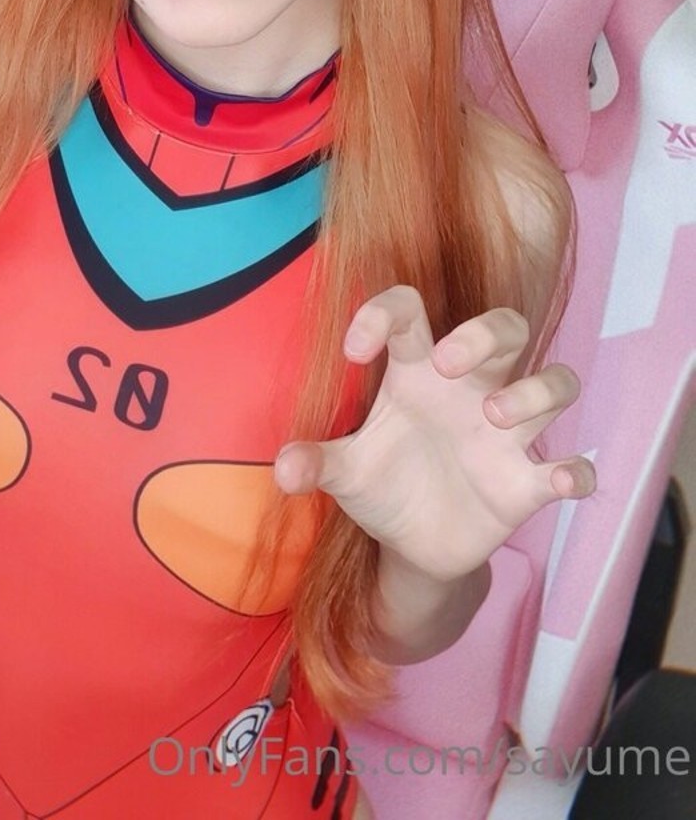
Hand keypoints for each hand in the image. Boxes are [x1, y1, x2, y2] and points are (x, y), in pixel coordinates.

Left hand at [273, 284, 595, 581]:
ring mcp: (507, 433)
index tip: (354, 350)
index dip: (384, 312)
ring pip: (554, 382)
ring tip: (493, 416)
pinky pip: (572, 467)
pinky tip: (555, 480)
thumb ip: (315, 462)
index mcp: (416, 372)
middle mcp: (470, 388)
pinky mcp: (529, 482)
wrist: (415, 546)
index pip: (410, 311)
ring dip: (533, 392)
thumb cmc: (382, 485)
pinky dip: (574, 471)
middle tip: (446, 363)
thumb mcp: (343, 472)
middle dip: (483, 333)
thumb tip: (284, 471)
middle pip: (505, 325)